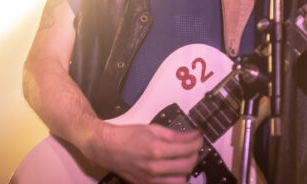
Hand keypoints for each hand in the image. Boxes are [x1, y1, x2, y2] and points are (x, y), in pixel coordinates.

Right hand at [86, 122, 202, 183]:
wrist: (107, 148)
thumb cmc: (128, 136)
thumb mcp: (152, 129)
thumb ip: (174, 134)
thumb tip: (193, 135)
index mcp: (157, 149)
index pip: (187, 149)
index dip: (197, 142)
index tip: (199, 137)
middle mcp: (155, 167)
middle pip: (187, 166)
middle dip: (195, 155)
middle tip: (193, 147)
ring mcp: (151, 179)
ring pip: (181, 180)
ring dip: (187, 169)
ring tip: (184, 159)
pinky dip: (175, 178)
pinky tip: (174, 169)